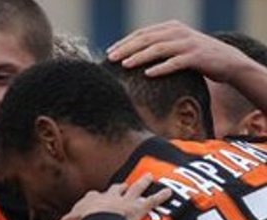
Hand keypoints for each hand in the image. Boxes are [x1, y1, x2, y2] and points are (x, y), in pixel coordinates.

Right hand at [54, 174, 171, 219]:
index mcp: (91, 200)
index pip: (92, 197)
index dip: (93, 200)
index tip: (93, 201)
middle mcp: (109, 196)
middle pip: (116, 188)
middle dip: (121, 187)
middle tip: (125, 184)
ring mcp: (125, 200)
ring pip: (135, 188)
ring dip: (143, 182)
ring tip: (148, 177)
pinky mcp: (138, 207)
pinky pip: (152, 200)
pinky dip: (161, 196)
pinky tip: (168, 192)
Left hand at [106, 20, 251, 82]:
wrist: (228, 61)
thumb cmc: (195, 56)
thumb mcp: (176, 46)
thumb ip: (158, 46)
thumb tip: (128, 56)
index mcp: (171, 27)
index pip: (142, 33)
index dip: (124, 42)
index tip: (108, 53)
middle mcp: (178, 32)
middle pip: (147, 39)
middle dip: (126, 48)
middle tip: (110, 58)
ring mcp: (188, 43)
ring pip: (158, 49)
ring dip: (140, 57)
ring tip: (125, 65)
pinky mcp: (197, 57)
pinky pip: (176, 62)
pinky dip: (161, 68)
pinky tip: (148, 74)